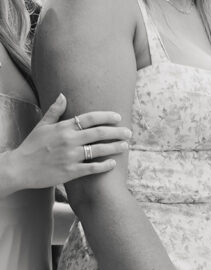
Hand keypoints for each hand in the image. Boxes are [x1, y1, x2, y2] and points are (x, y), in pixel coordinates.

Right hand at [0, 94, 130, 192]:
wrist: (21, 167)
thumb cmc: (32, 146)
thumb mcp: (42, 125)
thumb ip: (55, 111)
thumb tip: (63, 95)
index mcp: (63, 127)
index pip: (89, 118)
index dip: (106, 117)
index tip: (118, 117)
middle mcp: (69, 140)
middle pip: (98, 133)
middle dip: (116, 132)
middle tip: (129, 132)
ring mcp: (71, 156)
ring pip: (98, 150)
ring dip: (114, 148)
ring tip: (126, 146)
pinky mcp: (71, 172)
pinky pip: (92, 168)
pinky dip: (104, 166)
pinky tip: (113, 164)